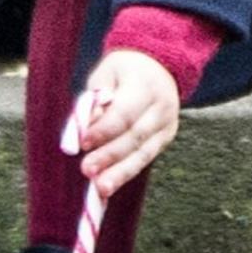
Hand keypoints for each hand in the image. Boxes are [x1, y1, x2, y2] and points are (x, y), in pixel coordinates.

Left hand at [75, 50, 180, 198]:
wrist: (160, 64)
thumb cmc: (125, 70)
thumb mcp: (107, 73)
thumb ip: (96, 98)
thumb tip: (88, 126)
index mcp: (146, 85)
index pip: (124, 113)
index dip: (104, 130)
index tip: (83, 143)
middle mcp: (162, 106)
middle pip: (135, 136)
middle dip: (110, 156)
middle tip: (87, 170)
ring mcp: (168, 124)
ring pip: (144, 153)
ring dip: (120, 173)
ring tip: (101, 188)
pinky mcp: (166, 138)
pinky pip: (147, 158)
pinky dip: (128, 172)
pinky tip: (111, 184)